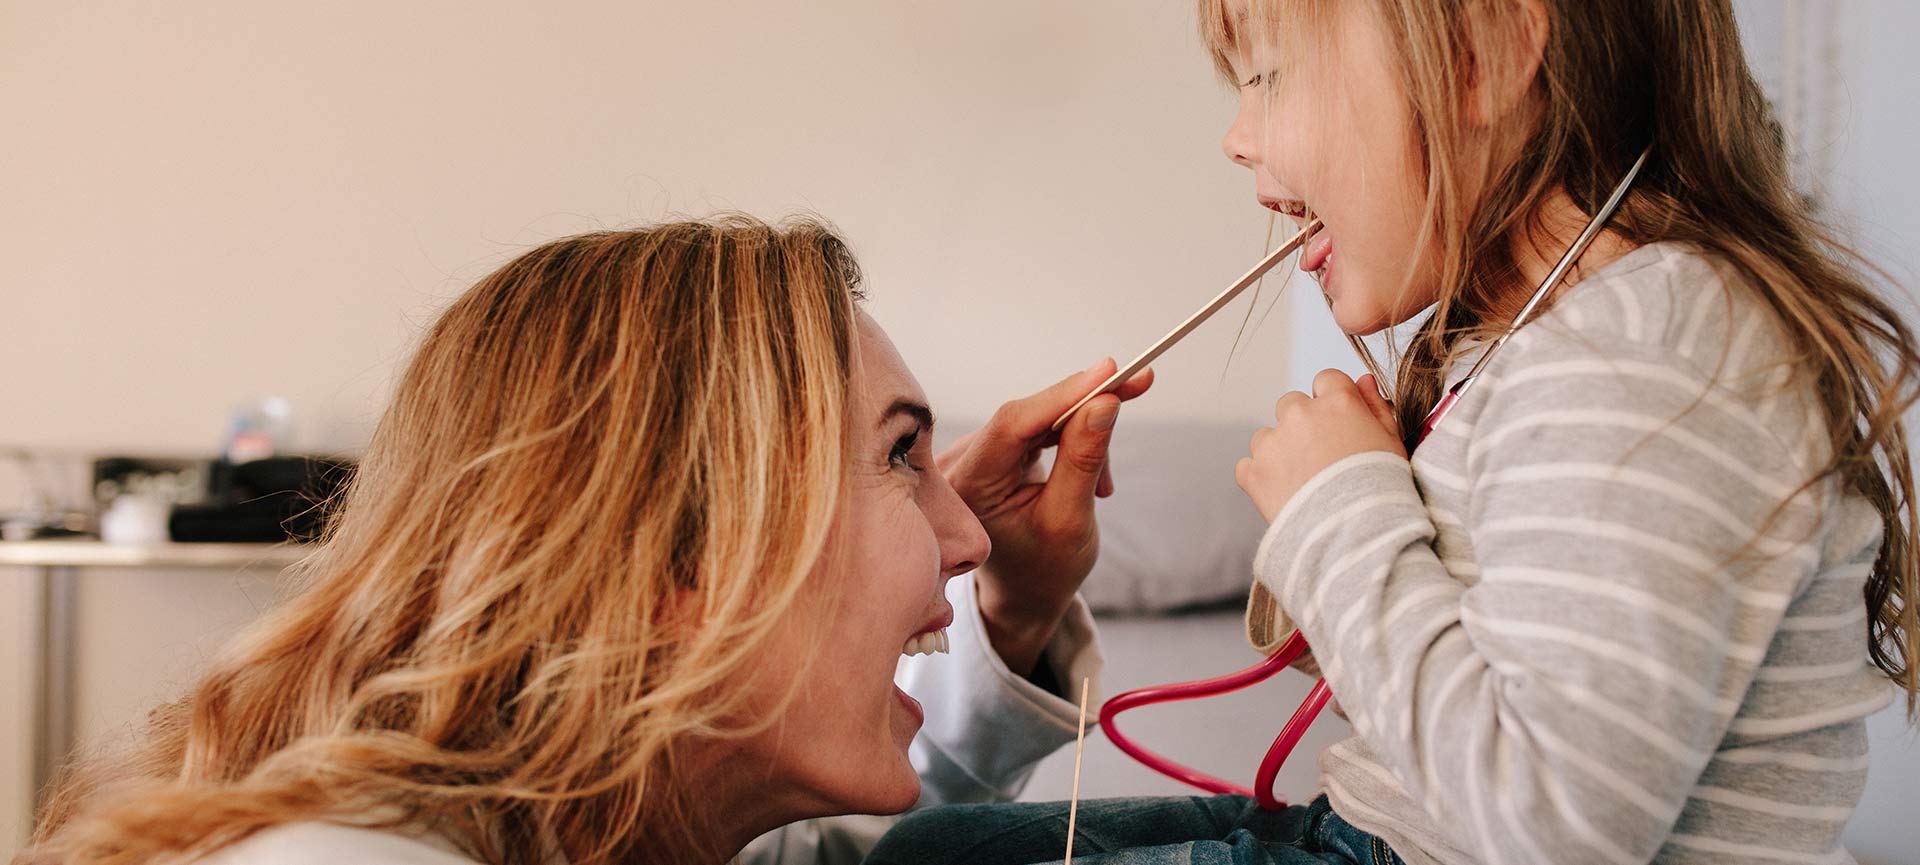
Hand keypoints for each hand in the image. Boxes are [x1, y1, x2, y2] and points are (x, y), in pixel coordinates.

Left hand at [937, 358, 1153, 675]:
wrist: (1025, 594)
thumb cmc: (1045, 569)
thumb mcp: (1071, 522)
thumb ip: (1083, 461)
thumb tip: (1105, 402)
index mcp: (968, 488)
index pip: (1014, 423)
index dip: (1064, 394)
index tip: (1110, 372)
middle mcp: (959, 464)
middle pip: (1028, 414)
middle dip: (1085, 408)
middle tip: (1139, 383)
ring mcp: (972, 455)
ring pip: (1038, 418)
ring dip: (1082, 436)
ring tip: (1102, 487)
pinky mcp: (990, 450)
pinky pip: (1036, 426)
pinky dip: (1070, 440)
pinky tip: (1089, 477)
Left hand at [1236, 371, 1403, 522]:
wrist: (1357, 536)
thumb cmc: (1383, 491)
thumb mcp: (1393, 444)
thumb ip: (1376, 407)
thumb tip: (1363, 380)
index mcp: (1336, 403)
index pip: (1326, 380)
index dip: (1332, 403)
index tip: (1339, 426)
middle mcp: (1300, 415)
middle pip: (1291, 404)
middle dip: (1303, 425)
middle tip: (1321, 459)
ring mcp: (1272, 443)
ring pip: (1267, 436)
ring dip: (1279, 452)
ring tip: (1304, 483)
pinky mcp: (1253, 473)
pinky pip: (1248, 467)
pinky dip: (1261, 479)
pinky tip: (1285, 496)